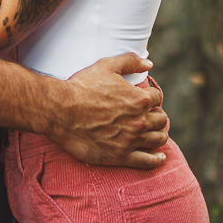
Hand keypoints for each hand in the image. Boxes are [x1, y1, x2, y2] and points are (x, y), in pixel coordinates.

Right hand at [46, 53, 169, 168]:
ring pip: (158, 139)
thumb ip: (131, 61)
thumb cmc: (82, 87)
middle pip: (161, 119)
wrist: (61, 111)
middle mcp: (139, 121)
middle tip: (149, 116)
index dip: (152, 97)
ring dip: (159, 135)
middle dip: (157, 116)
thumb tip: (149, 64)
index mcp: (139, 99)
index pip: (157, 98)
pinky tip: (160, 157)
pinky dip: (156, 160)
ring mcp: (131, 140)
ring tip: (155, 133)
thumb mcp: (107, 66)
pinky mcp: (120, 156)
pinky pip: (147, 161)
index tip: (145, 100)